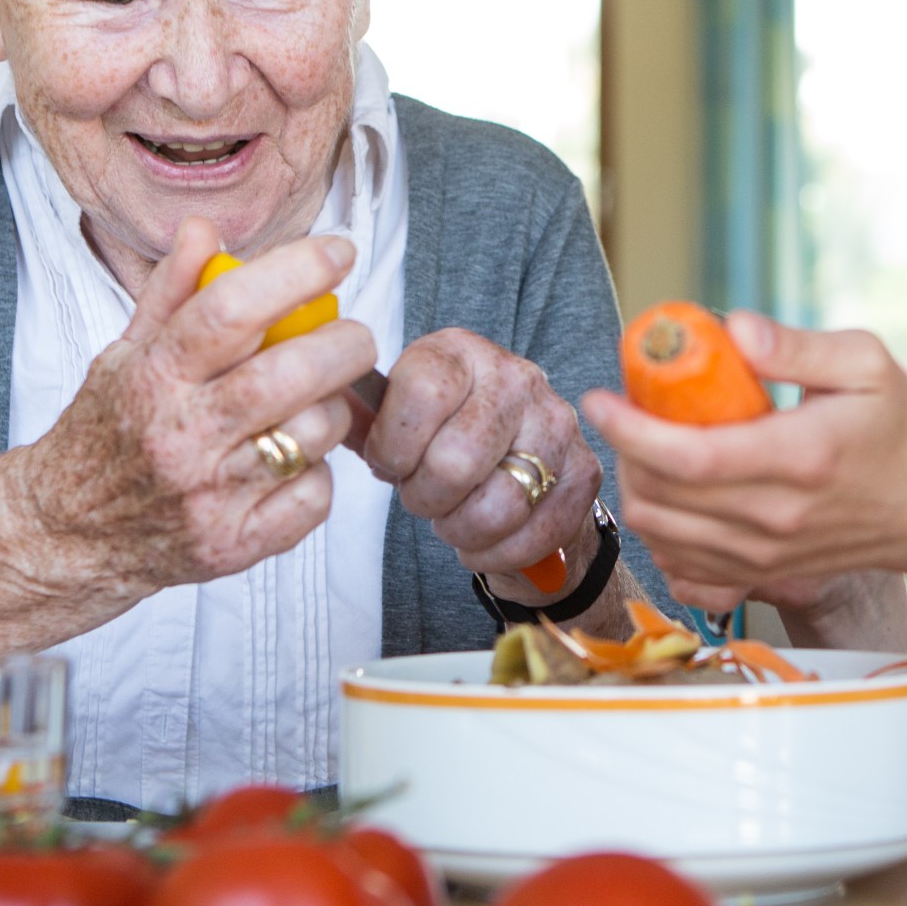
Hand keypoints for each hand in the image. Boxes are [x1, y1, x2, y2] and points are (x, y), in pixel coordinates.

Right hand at [15, 218, 378, 600]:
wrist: (66, 533)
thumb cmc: (104, 436)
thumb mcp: (124, 354)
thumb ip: (171, 292)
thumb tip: (204, 230)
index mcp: (152, 375)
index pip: (232, 308)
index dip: (297, 271)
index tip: (336, 254)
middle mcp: (179, 433)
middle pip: (287, 375)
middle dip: (342, 344)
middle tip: (354, 334)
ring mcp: (208, 494)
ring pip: (311, 435)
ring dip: (334, 408)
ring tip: (318, 399)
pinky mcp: (232, 543)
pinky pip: (313, 497)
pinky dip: (320, 473)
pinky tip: (296, 459)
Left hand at [363, 328, 602, 587]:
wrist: (519, 469)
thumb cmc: (442, 440)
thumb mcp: (396, 416)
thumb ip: (358, 417)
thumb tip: (322, 415)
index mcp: (459, 352)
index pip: (421, 394)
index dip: (393, 447)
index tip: (389, 463)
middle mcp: (516, 377)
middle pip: (456, 462)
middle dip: (425, 499)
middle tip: (423, 499)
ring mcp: (557, 423)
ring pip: (496, 506)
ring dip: (460, 530)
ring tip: (453, 520)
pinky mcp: (584, 473)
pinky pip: (531, 535)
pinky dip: (495, 553)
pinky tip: (481, 542)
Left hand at [582, 312, 906, 605]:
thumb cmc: (899, 429)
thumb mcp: (865, 365)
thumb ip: (797, 346)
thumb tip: (733, 330)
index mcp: (796, 458)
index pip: (686, 456)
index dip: (629, 429)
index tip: (600, 397)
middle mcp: (774, 518)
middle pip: (660, 499)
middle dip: (624, 450)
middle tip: (628, 411)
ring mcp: (765, 557)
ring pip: (661, 536)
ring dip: (636, 489)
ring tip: (646, 447)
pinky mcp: (762, 577)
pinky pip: (683, 569)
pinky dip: (660, 536)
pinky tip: (670, 500)